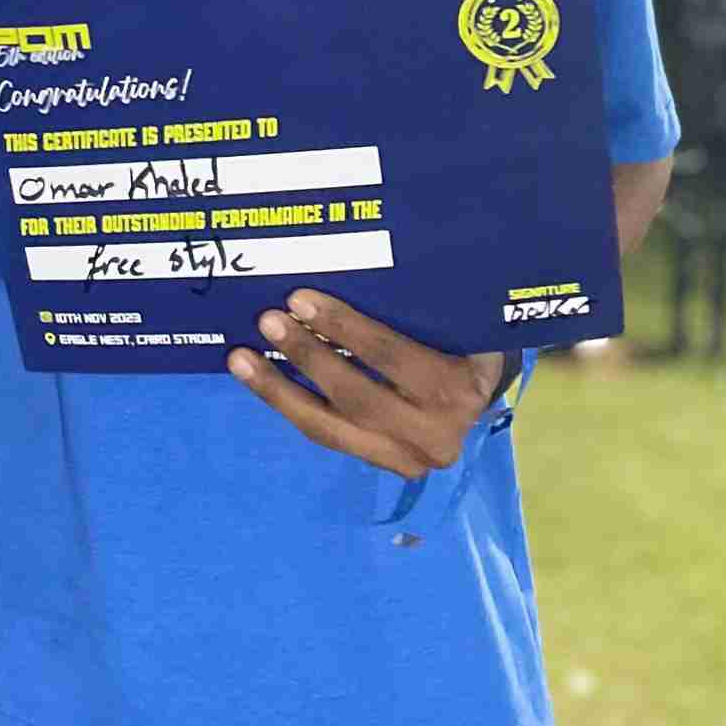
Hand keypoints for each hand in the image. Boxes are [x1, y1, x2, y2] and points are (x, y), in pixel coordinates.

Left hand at [227, 293, 507, 480]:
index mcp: (459, 387)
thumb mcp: (455, 315)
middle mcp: (437, 434)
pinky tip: (259, 380)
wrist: (483, 391)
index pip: (392, 357)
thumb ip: (418, 300)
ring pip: (332, 429)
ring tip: (241, 359)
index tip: (301, 299)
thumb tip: (354, 258)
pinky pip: (329, 437)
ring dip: (280, 391)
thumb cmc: (463, 337)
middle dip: (307, 356)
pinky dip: (291, 407)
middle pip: (358, 396)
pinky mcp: (385, 466)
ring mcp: (409, 459)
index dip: (344, 329)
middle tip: (267, 320)